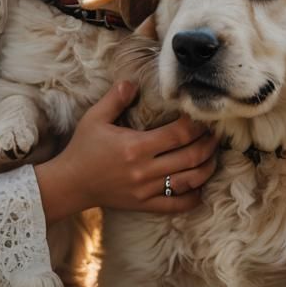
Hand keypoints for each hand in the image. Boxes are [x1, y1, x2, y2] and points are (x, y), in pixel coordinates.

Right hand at [34, 81, 218, 222]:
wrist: (70, 183)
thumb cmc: (83, 148)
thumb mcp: (95, 118)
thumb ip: (115, 98)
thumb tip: (132, 81)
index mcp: (135, 147)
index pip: (178, 135)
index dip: (196, 126)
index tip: (202, 117)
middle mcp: (144, 170)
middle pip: (190, 157)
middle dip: (208, 145)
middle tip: (215, 134)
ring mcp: (146, 190)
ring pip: (189, 181)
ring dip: (206, 168)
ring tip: (213, 155)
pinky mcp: (144, 204)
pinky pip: (176, 205)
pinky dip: (193, 197)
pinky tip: (199, 186)